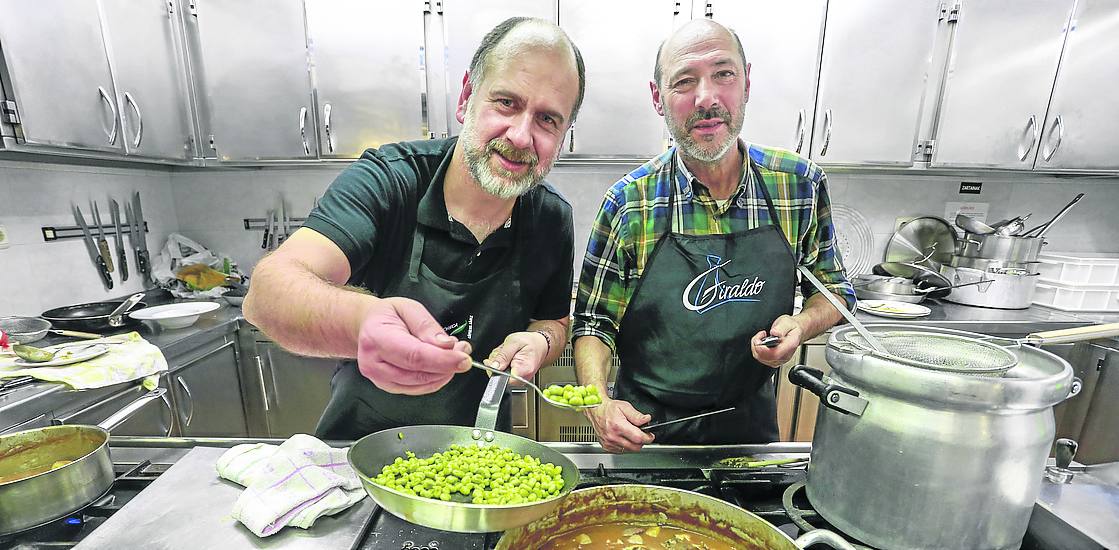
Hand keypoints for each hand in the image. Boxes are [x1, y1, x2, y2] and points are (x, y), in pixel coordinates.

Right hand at [356, 297, 470, 394]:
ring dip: (444, 373)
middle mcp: (373, 363)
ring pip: (420, 384)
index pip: (413, 355)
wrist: (368, 326)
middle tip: (464, 351)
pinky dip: (435, 379)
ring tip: (455, 354)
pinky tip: (443, 365)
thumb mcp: (409, 308)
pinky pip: (418, 388)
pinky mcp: (388, 387)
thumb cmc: (388, 315)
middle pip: (418, 374)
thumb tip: (446, 346)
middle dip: (447, 365)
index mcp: (376, 338)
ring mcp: (379, 379)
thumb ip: (427, 327)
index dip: (441, 360)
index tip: (463, 358)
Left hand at [485, 331, 548, 380]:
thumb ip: (503, 355)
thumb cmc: (530, 342)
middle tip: (504, 353)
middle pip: (500, 378)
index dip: (495, 370)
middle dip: (496, 364)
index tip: (496, 361)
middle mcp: (523, 378)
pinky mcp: (516, 378)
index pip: (503, 379)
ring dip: (499, 363)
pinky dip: (502, 365)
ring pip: (500, 375)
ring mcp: (520, 380)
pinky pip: (503, 374)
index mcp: (524, 370)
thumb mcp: (514, 342)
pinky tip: (508, 358)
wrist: (540, 344)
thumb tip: (493, 367)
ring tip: (508, 354)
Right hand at [584, 398, 654, 452]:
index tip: (650, 436)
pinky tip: (623, 437)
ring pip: (629, 450)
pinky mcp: (607, 447)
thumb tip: (646, 420)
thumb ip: (636, 415)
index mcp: (618, 426)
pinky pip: (621, 451)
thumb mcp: (624, 407)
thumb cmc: (608, 408)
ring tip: (630, 434)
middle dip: (641, 441)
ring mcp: (609, 443)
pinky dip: (625, 446)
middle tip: (641, 434)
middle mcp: (613, 436)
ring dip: (633, 444)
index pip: (638, 438)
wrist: (595, 411)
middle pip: (635, 447)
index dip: (648, 438)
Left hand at [752, 314, 802, 367]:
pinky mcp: (774, 360)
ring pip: (761, 358)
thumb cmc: (791, 327)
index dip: (763, 349)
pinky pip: (761, 358)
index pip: (775, 354)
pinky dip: (757, 349)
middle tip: (760, 335)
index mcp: (790, 345)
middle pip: (766, 358)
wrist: (795, 331)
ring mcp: (779, 359)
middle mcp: (785, 355)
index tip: (758, 341)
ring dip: (756, 347)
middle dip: (758, 346)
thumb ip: (781, 328)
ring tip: (761, 337)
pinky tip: (761, 342)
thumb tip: (775, 333)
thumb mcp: (787, 322)